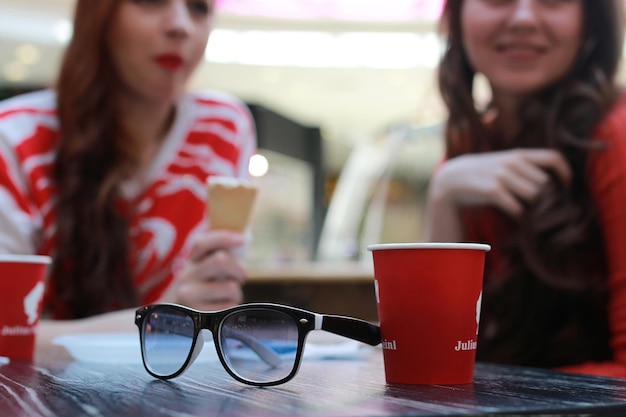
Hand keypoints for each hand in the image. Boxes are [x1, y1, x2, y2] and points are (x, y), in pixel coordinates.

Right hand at [160, 230, 246, 310]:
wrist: (174, 322)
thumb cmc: (201, 293)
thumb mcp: (204, 273)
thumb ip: (221, 258)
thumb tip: (245, 241)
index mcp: (190, 262)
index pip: (203, 242)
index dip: (224, 237)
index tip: (242, 240)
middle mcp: (185, 276)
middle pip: (220, 260)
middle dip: (239, 268)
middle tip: (240, 277)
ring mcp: (188, 296)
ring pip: (230, 287)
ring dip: (237, 293)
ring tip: (228, 298)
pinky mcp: (196, 316)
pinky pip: (229, 308)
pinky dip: (231, 309)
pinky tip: (221, 311)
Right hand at [429, 149, 571, 216]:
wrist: (451, 180)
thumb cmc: (482, 174)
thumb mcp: (503, 162)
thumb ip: (525, 165)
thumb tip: (552, 178)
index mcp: (518, 154)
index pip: (553, 158)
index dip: (565, 173)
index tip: (565, 187)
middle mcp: (513, 162)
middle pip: (545, 184)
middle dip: (546, 197)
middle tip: (541, 206)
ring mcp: (502, 176)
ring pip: (534, 196)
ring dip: (532, 207)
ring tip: (525, 210)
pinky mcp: (493, 190)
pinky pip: (517, 207)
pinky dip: (517, 213)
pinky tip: (511, 213)